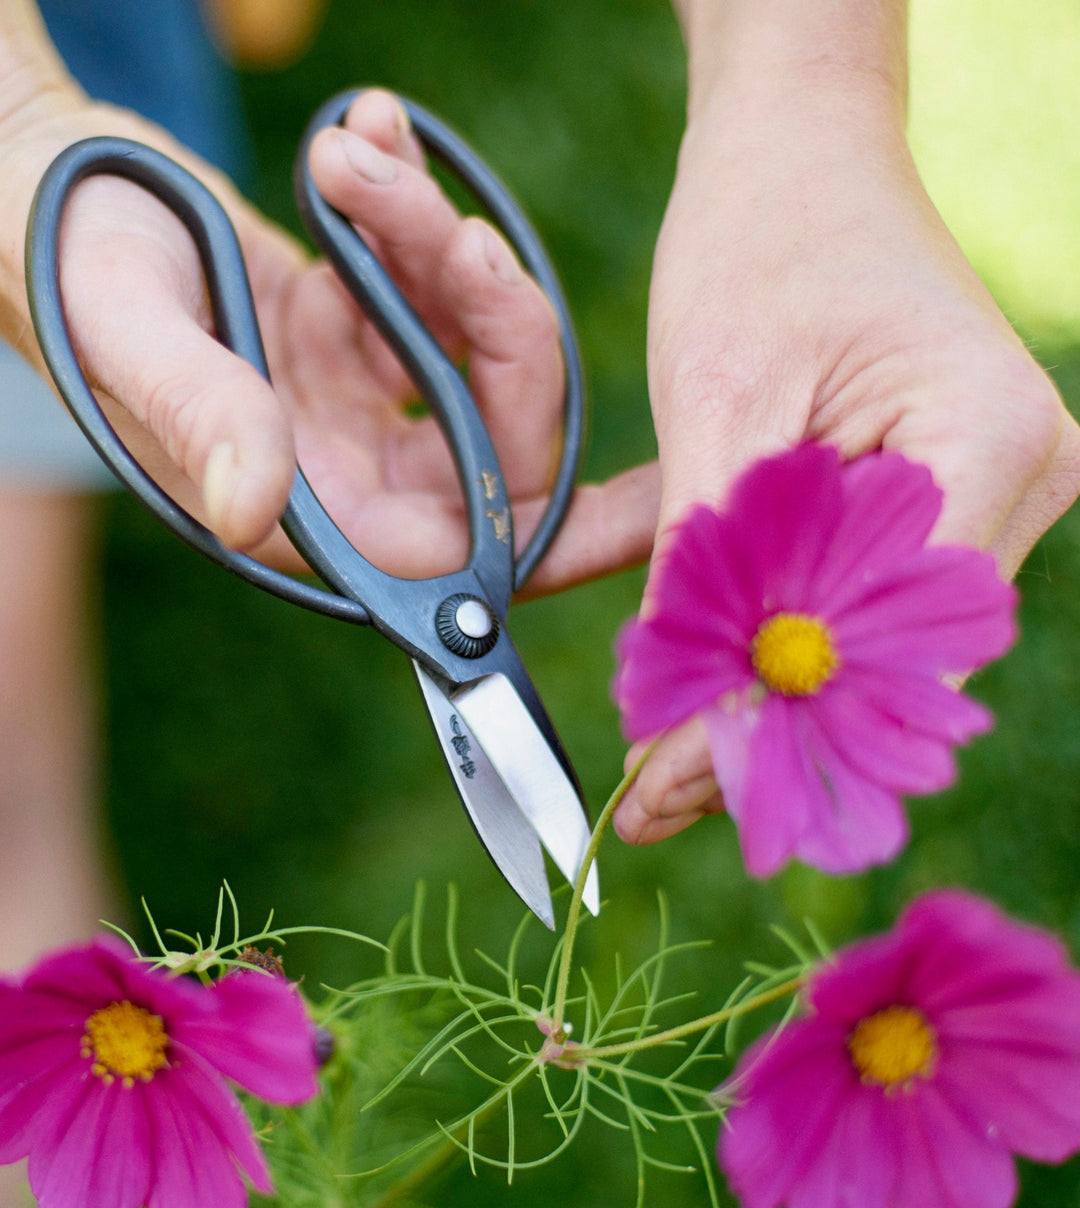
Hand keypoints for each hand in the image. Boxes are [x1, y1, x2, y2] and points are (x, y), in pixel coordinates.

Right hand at [5, 88, 656, 592]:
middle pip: (495, 440)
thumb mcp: (121, 327)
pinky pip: (431, 294)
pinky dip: (416, 217)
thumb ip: (197, 414)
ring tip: (363, 155)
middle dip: (496, 327)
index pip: (459, 555)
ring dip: (443, 247)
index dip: (557, 541)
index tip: (648, 505)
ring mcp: (352, 406)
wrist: (30, 182)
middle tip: (445, 228)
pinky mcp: (351, 338)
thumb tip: (258, 511)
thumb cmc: (52, 258)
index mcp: (301, 507)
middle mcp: (342, 474)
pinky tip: (371, 143)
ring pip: (471, 353)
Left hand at [614, 68, 1079, 844]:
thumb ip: (710, 562)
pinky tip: (700, 688)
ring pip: (873, 644)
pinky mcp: (937, 499)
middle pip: (891, 663)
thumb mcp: (713, 402)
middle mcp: (1016, 482)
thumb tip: (686, 718)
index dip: (778, 724)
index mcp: (986, 442)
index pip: (888, 640)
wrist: (797, 151)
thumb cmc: (759, 238)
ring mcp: (987, 495)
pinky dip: (778, 641)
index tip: (670, 790)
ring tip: (665, 770)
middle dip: (769, 732)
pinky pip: (860, 600)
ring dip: (768, 696)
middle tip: (656, 803)